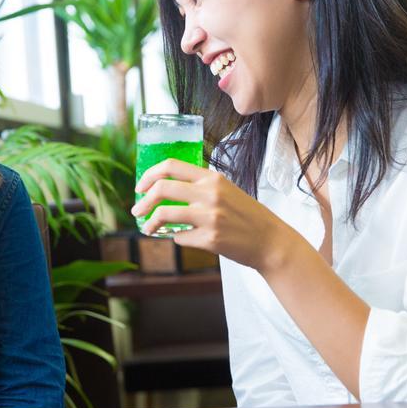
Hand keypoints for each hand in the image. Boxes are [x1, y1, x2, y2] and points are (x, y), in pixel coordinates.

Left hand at [132, 159, 308, 272]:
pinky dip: (178, 238)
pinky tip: (186, 238)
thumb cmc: (246, 215)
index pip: (171, 165)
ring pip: (164, 214)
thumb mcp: (226, 190)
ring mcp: (210, 217)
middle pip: (162, 189)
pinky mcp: (210, 239)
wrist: (270, 241)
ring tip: (147, 229)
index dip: (149, 175)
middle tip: (136, 210)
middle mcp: (210, 194)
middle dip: (142, 201)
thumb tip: (164, 189)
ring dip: (150, 223)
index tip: (140, 187)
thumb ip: (200, 187)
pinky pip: (180, 237)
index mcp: (212, 178)